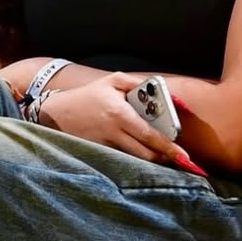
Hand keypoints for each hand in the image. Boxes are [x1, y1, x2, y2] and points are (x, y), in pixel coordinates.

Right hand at [38, 72, 188, 164]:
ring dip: (150, 159)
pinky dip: (134, 158)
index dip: (168, 147)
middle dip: (164, 157)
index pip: (150, 135)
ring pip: (135, 159)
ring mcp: (106, 145)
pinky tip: (140, 153)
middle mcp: (114, 132)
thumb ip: (137, 84)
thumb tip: (161, 90)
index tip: (183, 155)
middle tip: (176, 157)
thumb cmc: (88, 95)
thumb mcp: (112, 81)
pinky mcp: (100, 153)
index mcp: (120, 113)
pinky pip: (123, 159)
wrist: (57, 113)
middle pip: (145, 153)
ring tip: (161, 155)